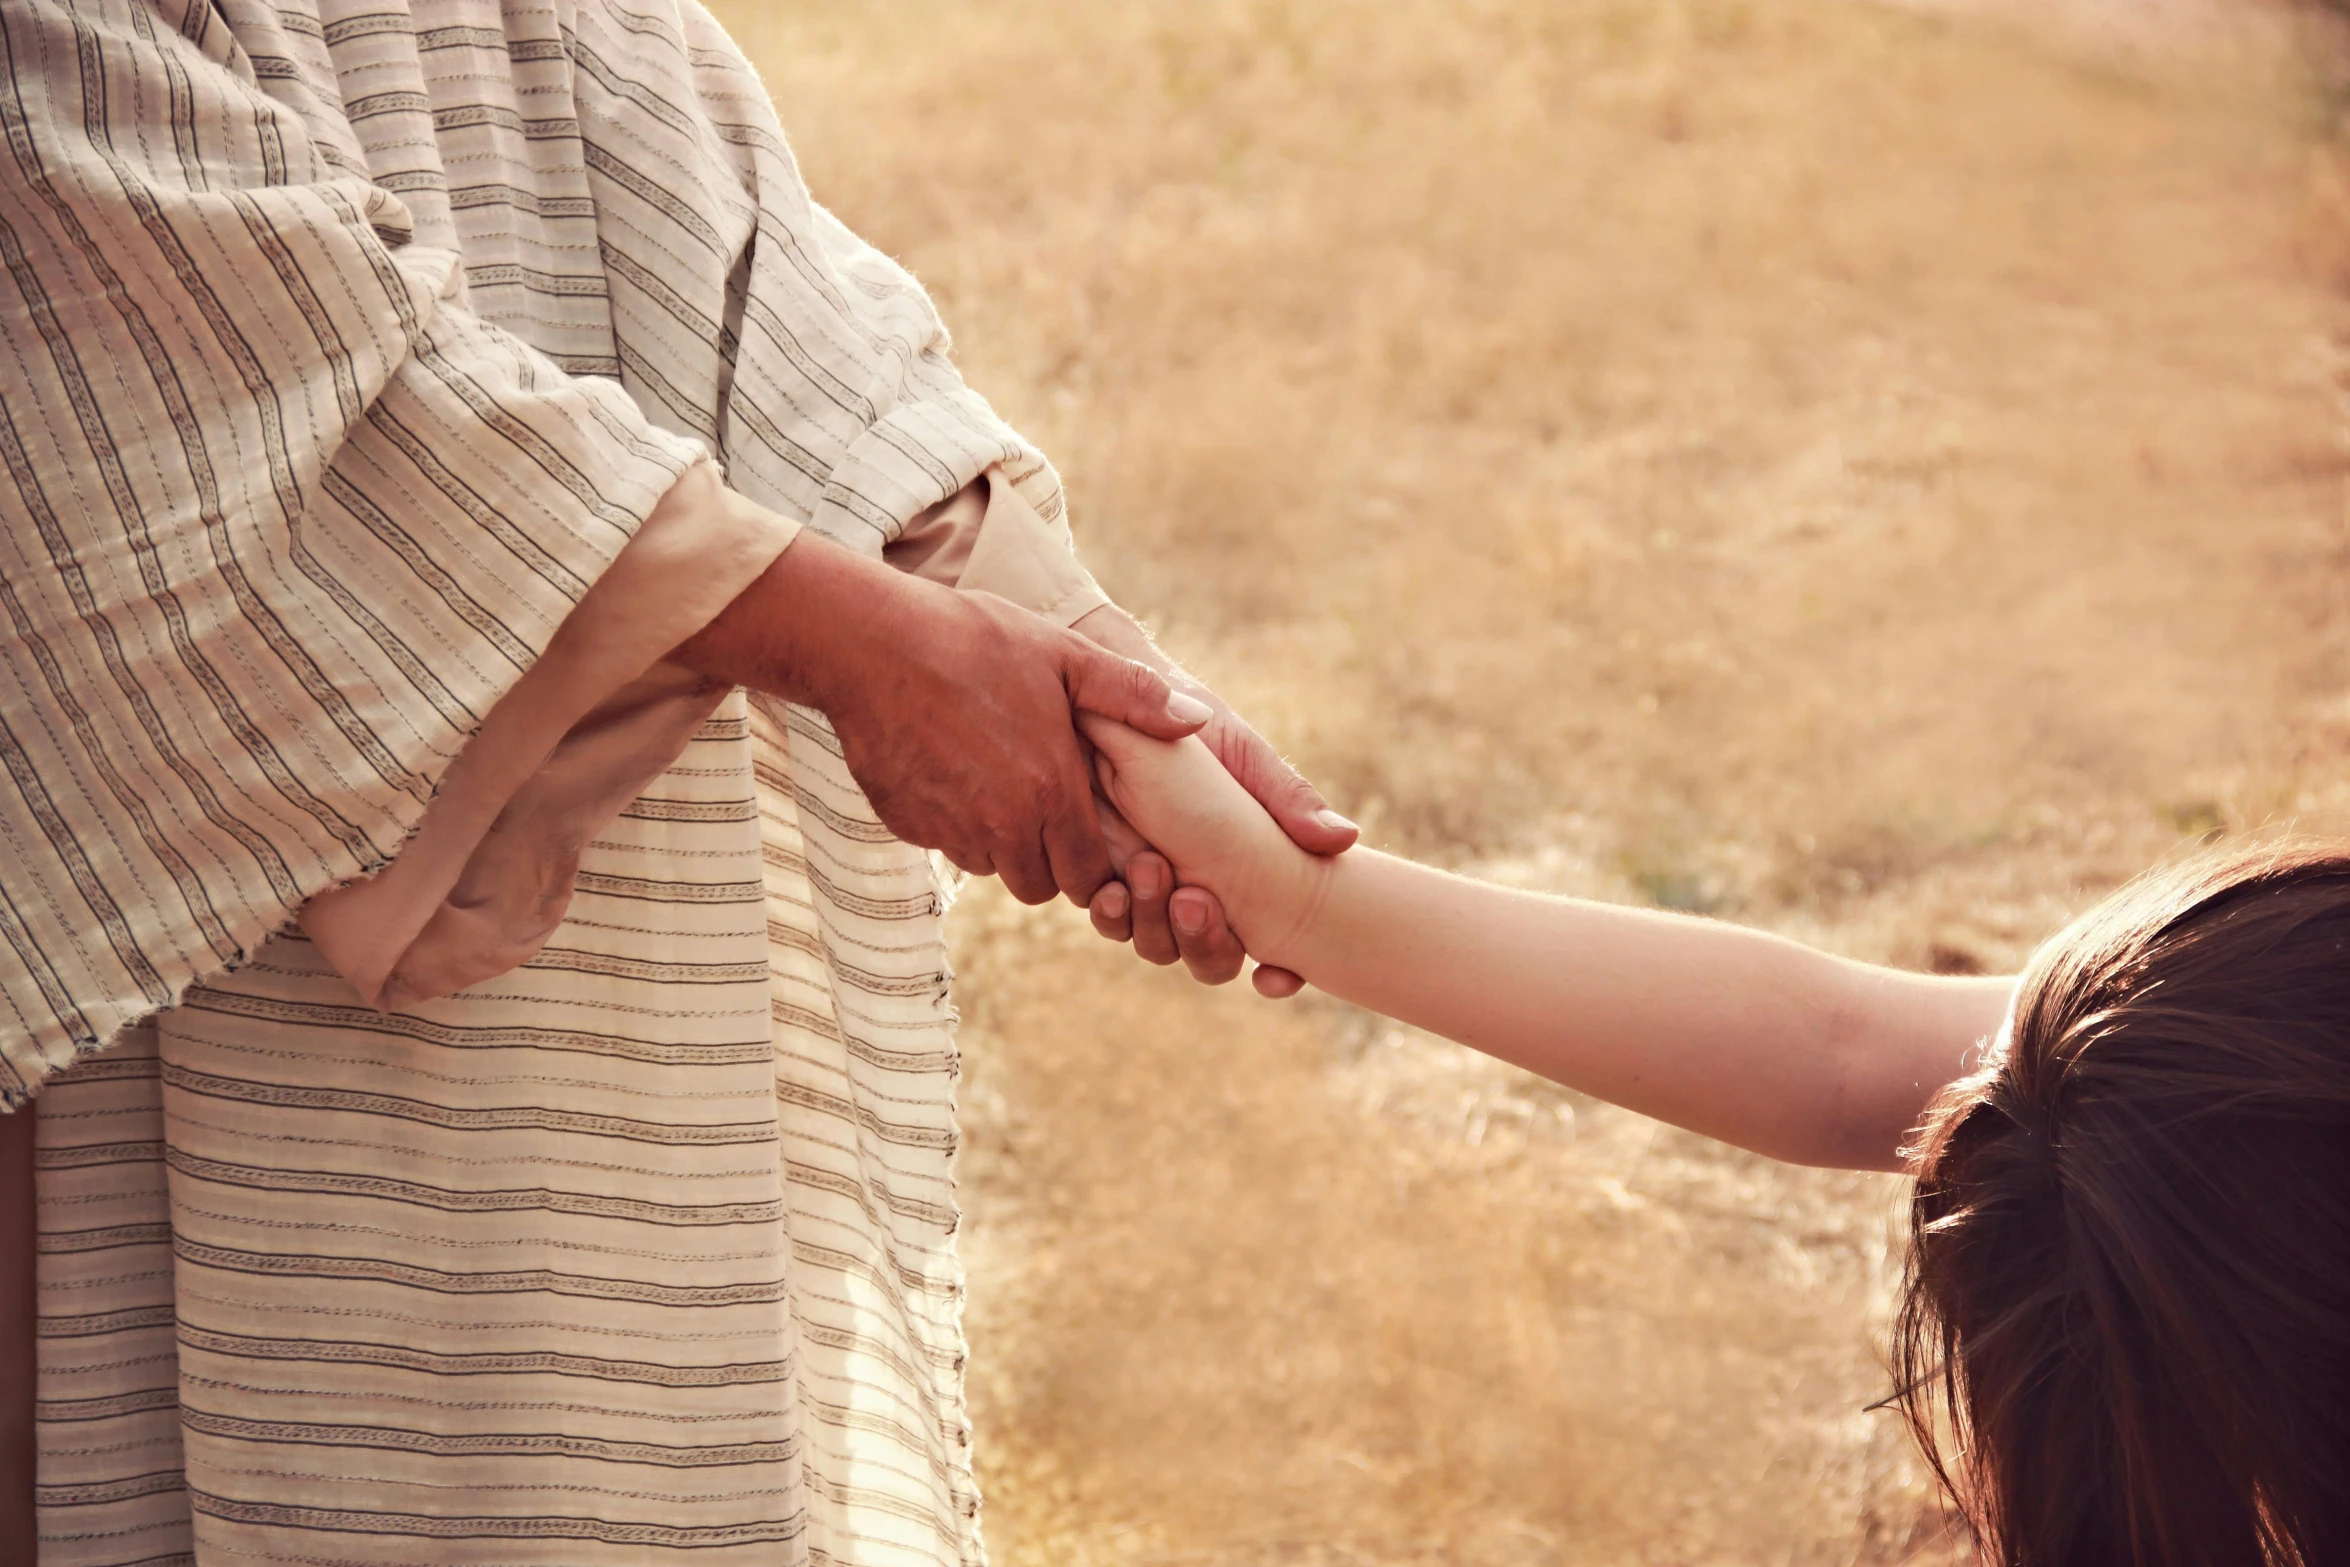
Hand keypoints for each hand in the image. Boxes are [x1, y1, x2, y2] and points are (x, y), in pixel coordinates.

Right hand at [673, 522, 1209, 904]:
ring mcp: (948, 828)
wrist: (870, 643)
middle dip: (1047, 859)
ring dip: (999, 842)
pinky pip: (942, 843)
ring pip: (990, 866)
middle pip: (1038, 884)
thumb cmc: (975, 641)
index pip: (1086, 876)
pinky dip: (952, 823)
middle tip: (1044, 807)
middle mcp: (1000, 826)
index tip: (1087, 831)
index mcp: (1049, 793)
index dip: (1092, 862)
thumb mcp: (1065, 655)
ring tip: (998, 780)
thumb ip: (1134, 696)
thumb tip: (1198, 719)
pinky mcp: (906, 824)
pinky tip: (952, 769)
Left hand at [1072, 605, 1355, 994]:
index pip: (1275, 949)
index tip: (1275, 976)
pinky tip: (1113, 889)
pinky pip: (1110, 916)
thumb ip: (1289, 800)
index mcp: (1248, 878)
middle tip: (1195, 900)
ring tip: (1151, 875)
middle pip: (1212, 959)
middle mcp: (1201, 895)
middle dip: (1207, 945)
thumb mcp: (1247, 758)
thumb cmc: (1195, 723)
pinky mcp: (1100, 875)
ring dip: (1155, 926)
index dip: (1280, 974)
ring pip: (1157, 945)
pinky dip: (1115, 913)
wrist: (1119, 694)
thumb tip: (1347, 840)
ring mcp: (1149, 890)